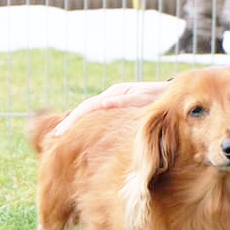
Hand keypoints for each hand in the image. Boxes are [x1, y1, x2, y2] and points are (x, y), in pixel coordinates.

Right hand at [53, 81, 169, 134]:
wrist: (174, 97)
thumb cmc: (162, 100)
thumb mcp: (146, 100)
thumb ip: (126, 102)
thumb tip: (103, 103)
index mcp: (116, 92)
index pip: (88, 107)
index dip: (73, 120)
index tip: (61, 133)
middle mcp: (112, 95)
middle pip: (85, 109)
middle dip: (70, 122)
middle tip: (54, 137)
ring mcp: (114, 102)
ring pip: (90, 113)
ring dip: (77, 123)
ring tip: (62, 137)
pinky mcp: (118, 109)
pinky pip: (99, 117)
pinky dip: (88, 124)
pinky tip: (82, 135)